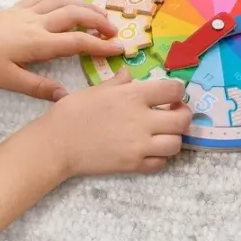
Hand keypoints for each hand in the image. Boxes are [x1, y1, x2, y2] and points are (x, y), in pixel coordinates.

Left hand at [0, 0, 123, 100]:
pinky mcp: (16, 7)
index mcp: (39, 42)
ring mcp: (27, 12)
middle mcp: (38, 23)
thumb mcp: (8, 80)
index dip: (101, 44)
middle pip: (76, 15)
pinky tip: (65, 1)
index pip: (78, 41)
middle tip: (115, 30)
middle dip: (99, 20)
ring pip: (63, 2)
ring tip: (99, 12)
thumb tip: (66, 96)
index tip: (120, 48)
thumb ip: (38, 88)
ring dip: (84, 6)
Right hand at [46, 69, 191, 175]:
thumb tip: (128, 75)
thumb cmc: (73, 111)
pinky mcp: (133, 165)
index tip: (172, 93)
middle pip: (182, 119)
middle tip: (175, 113)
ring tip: (163, 133)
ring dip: (174, 137)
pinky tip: (150, 150)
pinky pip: (160, 163)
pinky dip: (160, 157)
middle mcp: (143, 120)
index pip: (173, 90)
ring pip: (176, 144)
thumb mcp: (96, 89)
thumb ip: (118, 82)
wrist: (57, 143)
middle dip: (183, 115)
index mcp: (134, 96)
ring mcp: (140, 145)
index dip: (177, 90)